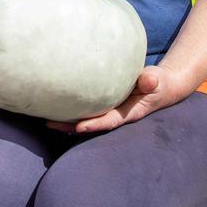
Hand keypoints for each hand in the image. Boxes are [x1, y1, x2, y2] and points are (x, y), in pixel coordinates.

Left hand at [46, 65, 172, 133]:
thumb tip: (148, 79)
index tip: (78, 126)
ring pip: (86, 118)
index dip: (94, 124)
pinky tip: (56, 106)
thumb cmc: (157, 82)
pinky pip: (87, 110)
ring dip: (66, 121)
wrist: (160, 85)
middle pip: (91, 124)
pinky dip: (72, 110)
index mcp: (128, 113)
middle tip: (49, 123)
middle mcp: (116, 115)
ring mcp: (110, 110)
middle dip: (70, 126)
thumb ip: (151, 80)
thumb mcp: (157, 80)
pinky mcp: (105, 104)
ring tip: (45, 118)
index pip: (109, 121)